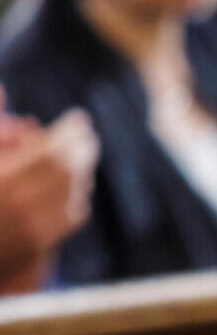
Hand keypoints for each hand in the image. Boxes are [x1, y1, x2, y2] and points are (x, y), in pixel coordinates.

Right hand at [0, 88, 99, 292]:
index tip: (80, 118)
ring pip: (74, 195)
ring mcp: (29, 229)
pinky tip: (77, 188)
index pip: (49, 152)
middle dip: (81, 150)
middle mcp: (18, 206)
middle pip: (67, 172)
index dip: (69, 132)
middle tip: (88, 135)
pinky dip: (77, 198)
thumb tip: (1, 88)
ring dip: (83, 172)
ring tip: (84, 156)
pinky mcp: (35, 246)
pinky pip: (70, 219)